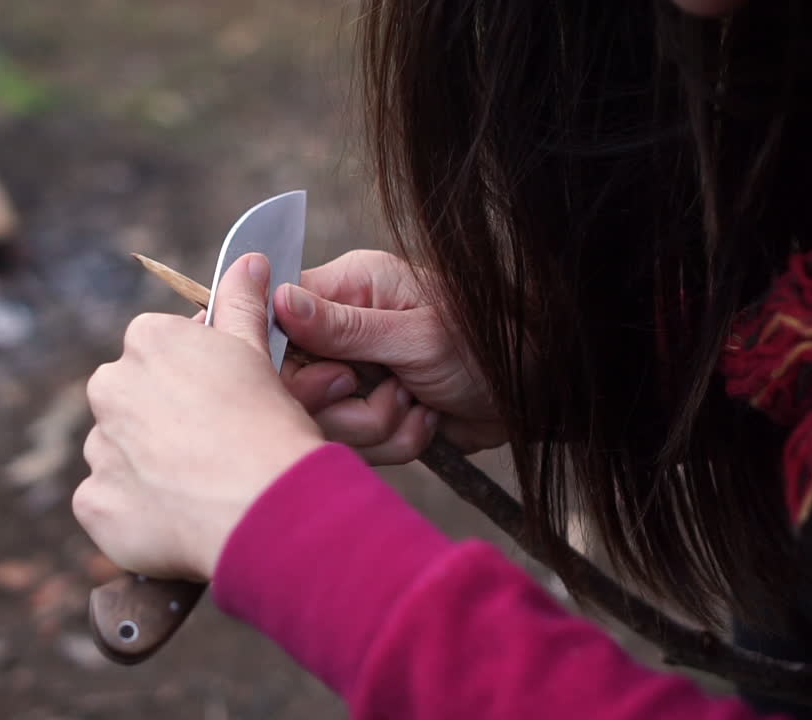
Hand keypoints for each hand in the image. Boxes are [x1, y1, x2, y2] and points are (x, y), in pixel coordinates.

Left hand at [75, 253, 325, 581]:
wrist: (265, 509)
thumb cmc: (269, 426)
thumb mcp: (259, 354)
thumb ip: (242, 304)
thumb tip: (248, 260)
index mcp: (149, 340)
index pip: (159, 349)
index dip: (194, 378)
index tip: (221, 402)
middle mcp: (110, 386)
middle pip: (131, 399)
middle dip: (161, 420)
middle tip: (212, 448)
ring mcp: (98, 447)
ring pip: (118, 452)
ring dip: (147, 467)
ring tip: (199, 489)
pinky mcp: (93, 502)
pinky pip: (109, 502)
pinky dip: (135, 512)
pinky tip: (178, 519)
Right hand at [275, 250, 505, 461]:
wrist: (534, 395)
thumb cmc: (488, 345)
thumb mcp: (416, 335)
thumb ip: (344, 326)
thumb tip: (277, 299)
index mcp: (348, 287)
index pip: (277, 320)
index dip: (294, 363)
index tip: (340, 381)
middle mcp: (341, 329)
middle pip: (293, 383)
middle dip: (345, 407)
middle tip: (396, 392)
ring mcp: (353, 374)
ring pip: (323, 422)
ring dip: (377, 426)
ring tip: (418, 404)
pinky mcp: (366, 412)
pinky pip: (354, 444)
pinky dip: (393, 442)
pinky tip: (426, 421)